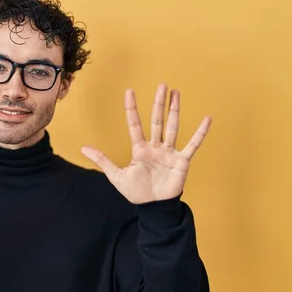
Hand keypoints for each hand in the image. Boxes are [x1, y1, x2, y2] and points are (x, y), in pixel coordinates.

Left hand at [81, 83, 210, 203]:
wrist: (153, 207)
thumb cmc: (137, 192)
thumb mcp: (116, 176)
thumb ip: (102, 160)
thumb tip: (83, 148)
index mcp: (140, 149)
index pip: (135, 124)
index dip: (132, 108)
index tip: (129, 91)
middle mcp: (155, 147)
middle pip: (156, 121)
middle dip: (159, 103)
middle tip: (162, 85)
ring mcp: (169, 152)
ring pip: (172, 127)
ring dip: (175, 110)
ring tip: (176, 93)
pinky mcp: (182, 161)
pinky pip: (193, 144)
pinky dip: (200, 133)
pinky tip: (207, 119)